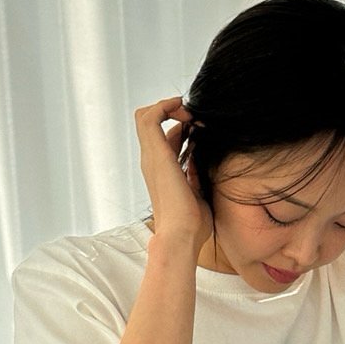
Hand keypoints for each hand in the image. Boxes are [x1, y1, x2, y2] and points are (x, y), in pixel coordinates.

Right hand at [134, 96, 212, 256]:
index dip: (178, 126)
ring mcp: (151, 157)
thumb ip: (195, 174)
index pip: (162, 137)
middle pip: (148, 122)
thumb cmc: (192, 224)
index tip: (199, 128)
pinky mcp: (157, 155)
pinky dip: (166, 107)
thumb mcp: (197, 191)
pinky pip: (150, 117)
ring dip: (168, 107)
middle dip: (171, 111)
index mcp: (161, 170)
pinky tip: (185, 113)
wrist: (181, 236)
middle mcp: (152, 161)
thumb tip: (200, 158)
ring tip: (190, 115)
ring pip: (144, 116)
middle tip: (194, 118)